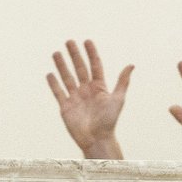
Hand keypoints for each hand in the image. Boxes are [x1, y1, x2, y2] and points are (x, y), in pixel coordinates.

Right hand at [47, 39, 132, 160]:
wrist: (97, 139)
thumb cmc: (109, 121)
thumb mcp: (118, 99)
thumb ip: (122, 82)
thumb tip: (131, 65)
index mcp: (99, 87)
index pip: (95, 65)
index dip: (91, 53)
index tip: (87, 41)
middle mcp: (86, 90)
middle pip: (79, 68)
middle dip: (74, 55)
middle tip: (69, 41)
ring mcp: (75, 98)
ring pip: (67, 77)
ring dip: (62, 65)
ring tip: (56, 53)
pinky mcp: (65, 107)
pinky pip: (58, 92)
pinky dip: (53, 84)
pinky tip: (50, 74)